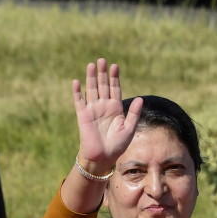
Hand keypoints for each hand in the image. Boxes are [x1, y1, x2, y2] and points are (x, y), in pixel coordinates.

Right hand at [72, 58, 142, 172]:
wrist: (102, 157)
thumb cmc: (117, 146)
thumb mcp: (129, 129)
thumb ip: (133, 113)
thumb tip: (140, 98)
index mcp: (115, 109)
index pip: (115, 89)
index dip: (115, 77)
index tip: (115, 66)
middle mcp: (103, 107)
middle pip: (103, 86)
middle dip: (103, 73)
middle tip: (102, 60)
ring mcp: (92, 110)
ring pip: (92, 90)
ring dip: (91, 78)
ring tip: (92, 65)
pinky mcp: (82, 116)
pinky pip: (79, 101)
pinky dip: (77, 91)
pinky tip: (76, 81)